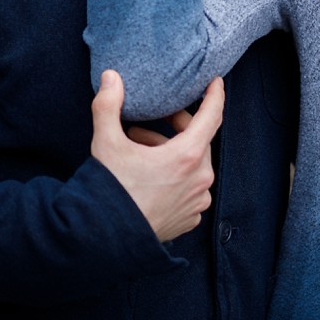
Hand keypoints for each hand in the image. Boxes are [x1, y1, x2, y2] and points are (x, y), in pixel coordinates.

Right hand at [90, 70, 221, 241]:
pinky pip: (190, 189)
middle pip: (199, 140)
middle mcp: (200, 179)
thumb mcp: (106, 144)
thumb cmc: (108, 191)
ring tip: (143, 151)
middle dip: (178, 126)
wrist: (103, 242)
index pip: (212, 116)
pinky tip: (152, 179)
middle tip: (155, 121)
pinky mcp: (191, 219)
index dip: (215, 96)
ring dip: (174, 153)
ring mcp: (198, 201)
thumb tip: (111, 77)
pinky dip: (176, 178)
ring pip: (194, 165)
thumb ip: (108, 106)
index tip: (215, 82)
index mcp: (188, 156)